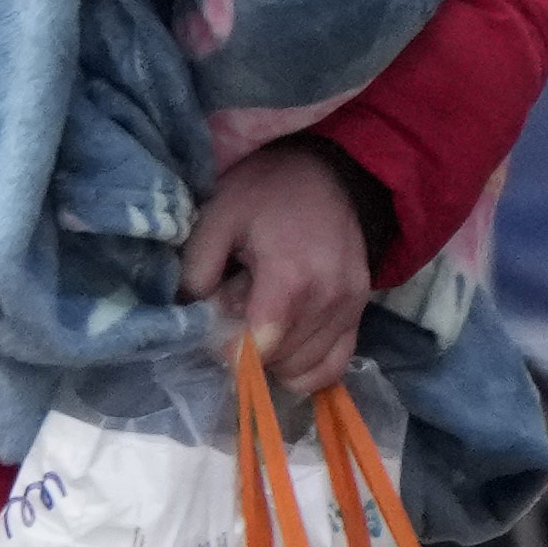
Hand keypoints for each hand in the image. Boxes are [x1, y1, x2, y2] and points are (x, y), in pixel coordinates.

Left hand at [190, 136, 380, 402]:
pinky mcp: (359, 313)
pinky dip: (304, 369)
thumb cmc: (266, 193)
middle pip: (279, 360)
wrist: (330, 176)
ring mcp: (351, 308)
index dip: (228, 350)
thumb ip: (197, 270)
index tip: (212, 333)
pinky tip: (282, 348)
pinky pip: (333, 366)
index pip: (260, 345)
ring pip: (303, 370)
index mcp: (292, 276)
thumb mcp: (218, 217)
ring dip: (273, 359)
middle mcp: (329, 299)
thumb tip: (187, 319)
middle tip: (235, 314)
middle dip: (248, 349)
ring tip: (260, 319)